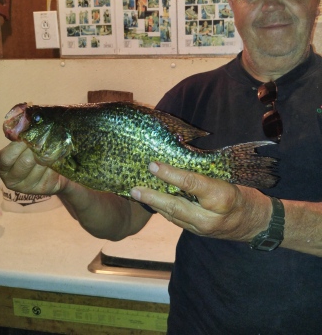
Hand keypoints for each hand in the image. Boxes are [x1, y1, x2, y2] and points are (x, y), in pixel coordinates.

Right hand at [0, 142, 68, 195]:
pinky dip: (56, 161)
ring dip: (49, 153)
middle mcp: (12, 180)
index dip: (18, 146)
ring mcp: (28, 187)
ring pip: (41, 165)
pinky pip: (52, 170)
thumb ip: (22, 139)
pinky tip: (58, 158)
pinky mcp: (44, 189)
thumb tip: (28, 123)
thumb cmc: (34, 155)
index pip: (6, 157)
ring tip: (53, 147)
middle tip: (44, 140)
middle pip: (25, 162)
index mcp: (3, 168)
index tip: (28, 137)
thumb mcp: (24, 147)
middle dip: (36, 149)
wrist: (53, 173)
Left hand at [131, 162, 271, 241]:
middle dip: (152, 197)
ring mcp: (202, 229)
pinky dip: (164, 209)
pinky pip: (177, 220)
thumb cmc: (246, 195)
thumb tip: (180, 159)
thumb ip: (206, 173)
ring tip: (137, 193)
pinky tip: (154, 201)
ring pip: (173, 215)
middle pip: (175, 206)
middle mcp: (209, 217)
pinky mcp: (198, 234)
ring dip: (154, 204)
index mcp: (221, 198)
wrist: (257, 224)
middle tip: (134, 189)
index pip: (190, 183)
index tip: (153, 165)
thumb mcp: (229, 179)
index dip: (169, 173)